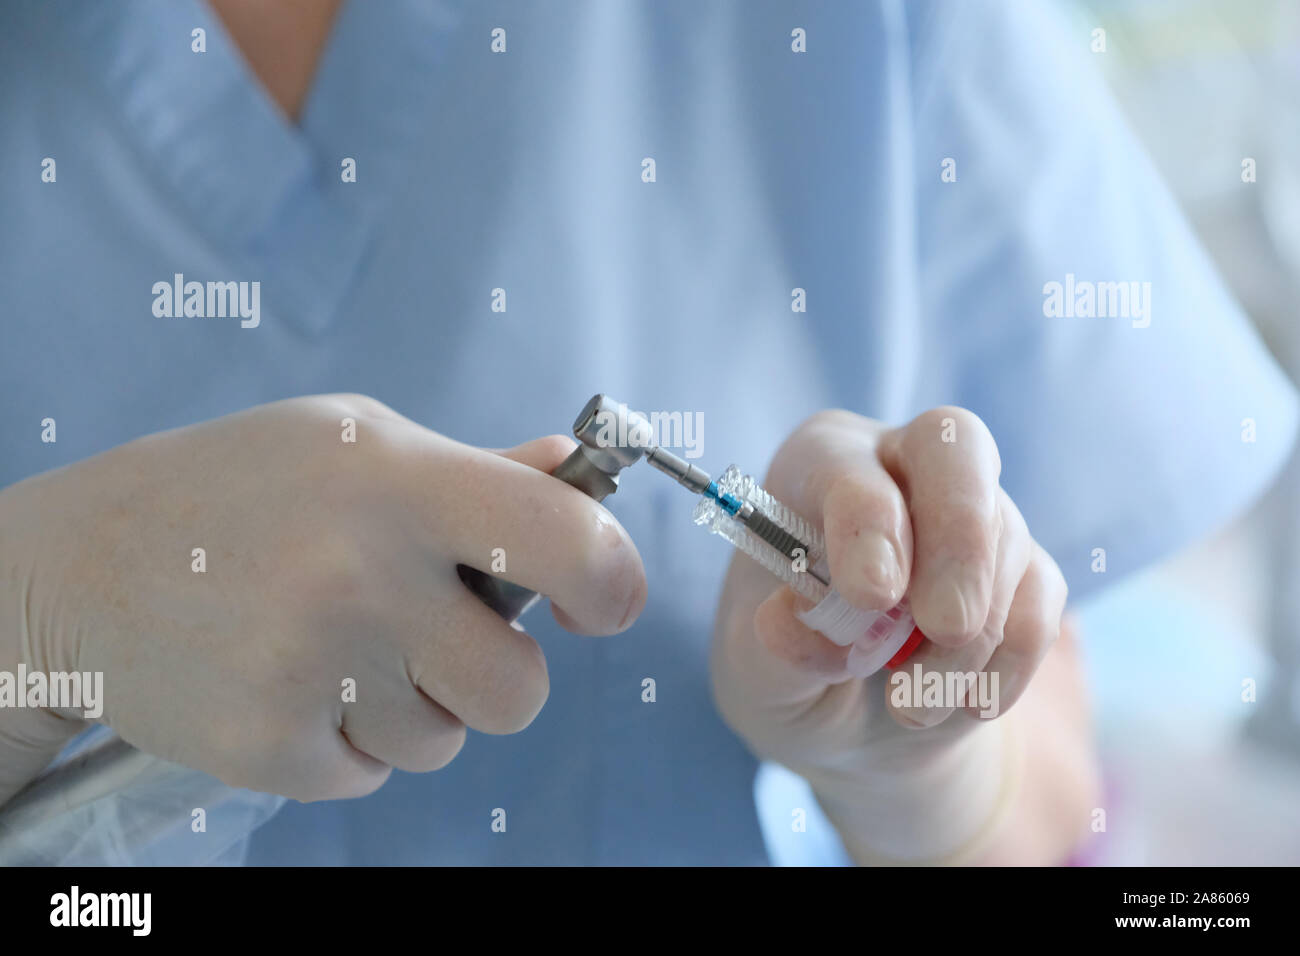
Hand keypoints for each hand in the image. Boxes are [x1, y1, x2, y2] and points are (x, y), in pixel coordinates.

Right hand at [0, 395, 645, 803]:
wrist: (82, 567)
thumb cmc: (239, 489)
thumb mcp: (356, 443)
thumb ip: (479, 471)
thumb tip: (579, 476)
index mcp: (402, 481)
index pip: (570, 545)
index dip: (613, 585)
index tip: (599, 603)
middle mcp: (363, 574)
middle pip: (518, 691)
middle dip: (494, 675)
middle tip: (432, 634)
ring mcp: (311, 667)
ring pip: (445, 740)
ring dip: (412, 707)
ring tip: (335, 642)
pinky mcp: (267, 744)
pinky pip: (371, 774)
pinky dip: (346, 740)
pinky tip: (290, 677)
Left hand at [710, 408, 1067, 859]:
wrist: (846, 719)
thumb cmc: (788, 672)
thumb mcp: (760, 672)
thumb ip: (780, 645)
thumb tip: (795, 617)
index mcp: (817, 466)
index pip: (849, 465)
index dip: (866, 523)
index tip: (871, 595)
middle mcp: (899, 466)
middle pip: (955, 449)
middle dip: (958, 543)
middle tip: (945, 629)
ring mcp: (970, 509)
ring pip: (1005, 539)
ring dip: (966, 643)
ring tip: (908, 705)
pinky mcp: (1021, 568)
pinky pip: (1041, 600)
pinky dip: (1007, 665)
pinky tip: (962, 703)